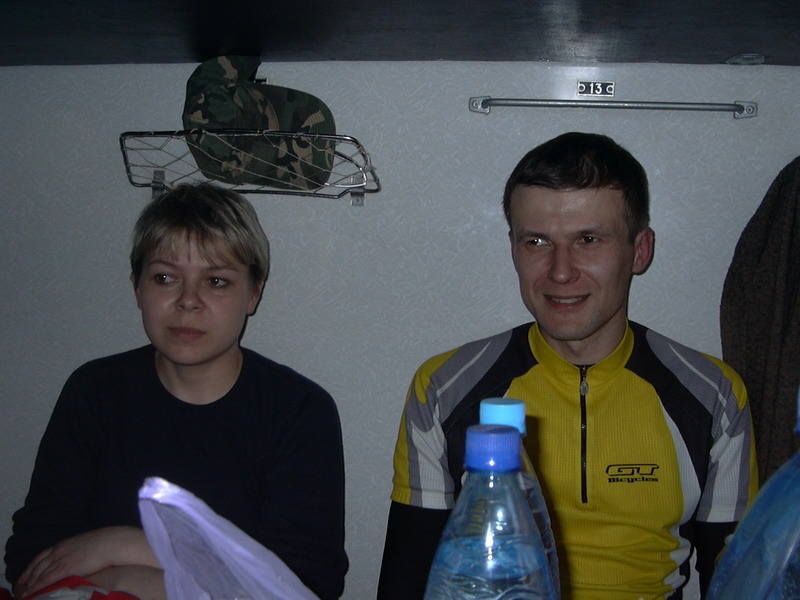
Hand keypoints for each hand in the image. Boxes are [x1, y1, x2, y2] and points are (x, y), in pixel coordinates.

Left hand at [14, 527, 158, 597]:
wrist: (114, 542)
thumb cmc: (107, 543)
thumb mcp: (87, 545)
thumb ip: (78, 551)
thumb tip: (78, 559)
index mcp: (65, 544)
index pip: (42, 556)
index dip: (32, 566)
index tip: (27, 575)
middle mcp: (59, 550)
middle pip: (37, 565)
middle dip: (27, 577)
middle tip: (20, 587)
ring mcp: (61, 558)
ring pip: (38, 573)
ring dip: (29, 584)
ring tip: (24, 594)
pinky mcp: (65, 568)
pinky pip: (45, 579)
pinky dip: (36, 587)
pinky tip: (31, 594)